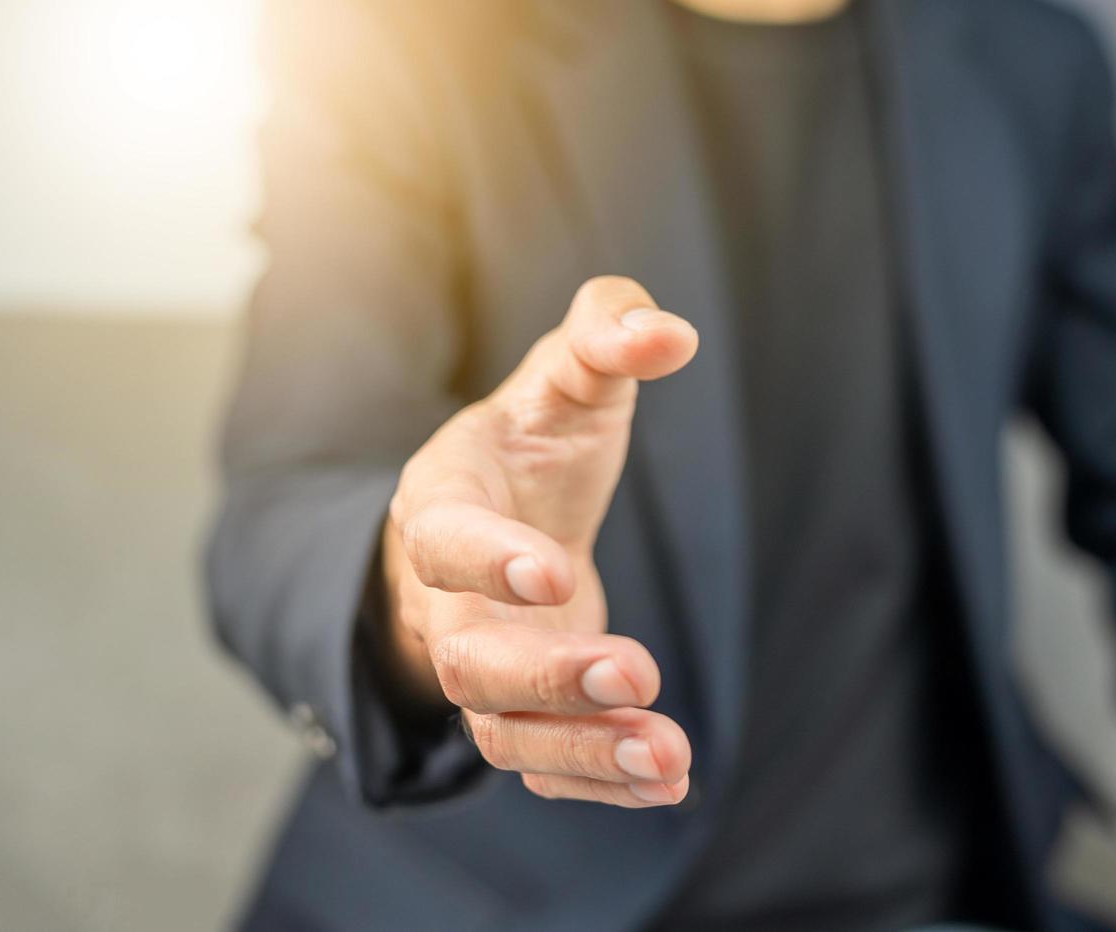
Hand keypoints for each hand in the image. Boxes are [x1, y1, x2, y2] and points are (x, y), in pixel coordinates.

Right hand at [378, 276, 698, 807]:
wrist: (501, 516)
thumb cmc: (532, 442)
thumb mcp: (565, 380)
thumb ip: (605, 338)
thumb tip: (672, 333)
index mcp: (443, 505)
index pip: (445, 540)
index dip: (489, 561)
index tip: (554, 571)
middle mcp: (449, 600)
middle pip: (471, 660)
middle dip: (547, 674)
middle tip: (635, 670)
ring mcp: (484, 663)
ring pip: (504, 730)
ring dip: (582, 749)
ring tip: (667, 756)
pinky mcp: (524, 707)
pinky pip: (543, 762)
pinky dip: (597, 781)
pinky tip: (668, 780)